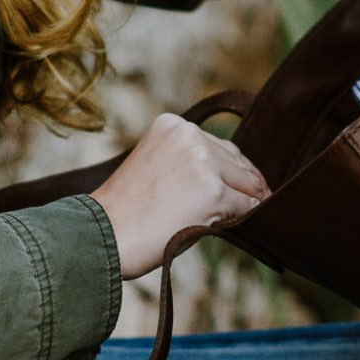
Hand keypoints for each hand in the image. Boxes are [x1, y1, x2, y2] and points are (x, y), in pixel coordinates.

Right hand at [91, 113, 270, 279]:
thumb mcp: (156, 165)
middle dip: (245, 184)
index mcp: (173, 125)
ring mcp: (202, 162)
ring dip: (245, 201)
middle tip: (255, 201)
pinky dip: (244, 217)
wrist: (104, 234)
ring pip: (247, 183)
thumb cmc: (127, 209)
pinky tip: (231, 225)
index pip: (221, 146)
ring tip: (233, 216)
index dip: (235, 170)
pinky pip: (246, 206)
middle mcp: (190, 136)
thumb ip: (190, 160)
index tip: (244, 186)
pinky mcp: (213, 191)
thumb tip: (240, 174)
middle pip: (238, 161)